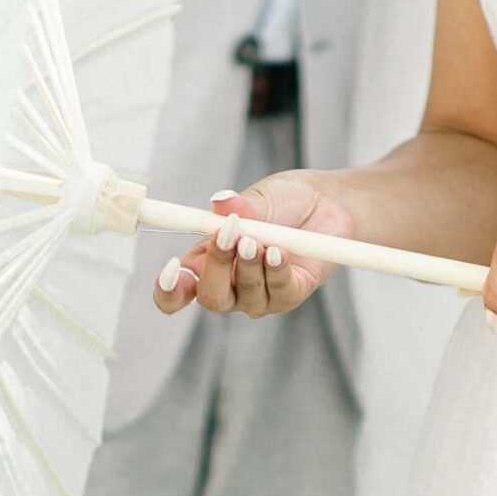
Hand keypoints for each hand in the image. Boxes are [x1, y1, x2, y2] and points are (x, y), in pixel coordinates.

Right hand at [152, 174, 356, 321]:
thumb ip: (239, 206)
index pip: (176, 292)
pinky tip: (279, 251)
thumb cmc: (284, 201)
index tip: (171, 270)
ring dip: (250, 265)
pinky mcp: (289, 297)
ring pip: (245, 296)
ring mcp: (259, 297)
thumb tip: (221, 204)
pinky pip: (277, 292)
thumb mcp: (258, 198)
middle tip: (230, 235)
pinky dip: (275, 270)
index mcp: (206, 262)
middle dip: (217, 267)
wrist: (328, 203)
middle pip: (210, 297)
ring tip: (260, 238)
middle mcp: (230, 286)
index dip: (168, 290)